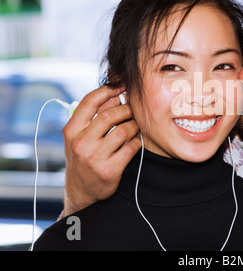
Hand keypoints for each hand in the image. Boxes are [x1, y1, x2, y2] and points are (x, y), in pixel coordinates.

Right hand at [62, 85, 140, 215]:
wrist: (81, 191)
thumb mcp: (79, 135)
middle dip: (126, 109)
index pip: (90, 102)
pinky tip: (135, 141)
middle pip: (111, 115)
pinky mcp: (110, 170)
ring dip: (134, 125)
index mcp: (71, 131)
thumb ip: (93, 115)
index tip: (121, 86)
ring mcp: (95, 158)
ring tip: (135, 126)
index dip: (108, 90)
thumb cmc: (83, 156)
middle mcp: (81, 143)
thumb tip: (114, 94)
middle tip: (133, 109)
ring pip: (124, 130)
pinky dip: (137, 141)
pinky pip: (131, 147)